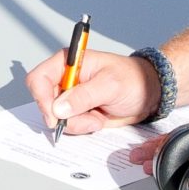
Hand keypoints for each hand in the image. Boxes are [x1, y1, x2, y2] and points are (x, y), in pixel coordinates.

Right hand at [24, 46, 157, 136]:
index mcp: (69, 62)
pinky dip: (83, 127)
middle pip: (45, 102)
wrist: (149, 93)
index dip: (42, 98)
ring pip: (56, 117)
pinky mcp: (77, 111)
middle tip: (86, 117)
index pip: (39, 79)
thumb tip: (59, 108)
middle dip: (64, 116)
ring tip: (97, 117)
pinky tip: (98, 119)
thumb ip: (84, 96)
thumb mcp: (110, 85)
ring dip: (77, 123)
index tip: (55, 115)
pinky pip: (69, 125)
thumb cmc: (133, 79)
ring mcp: (70, 97)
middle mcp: (65, 79)